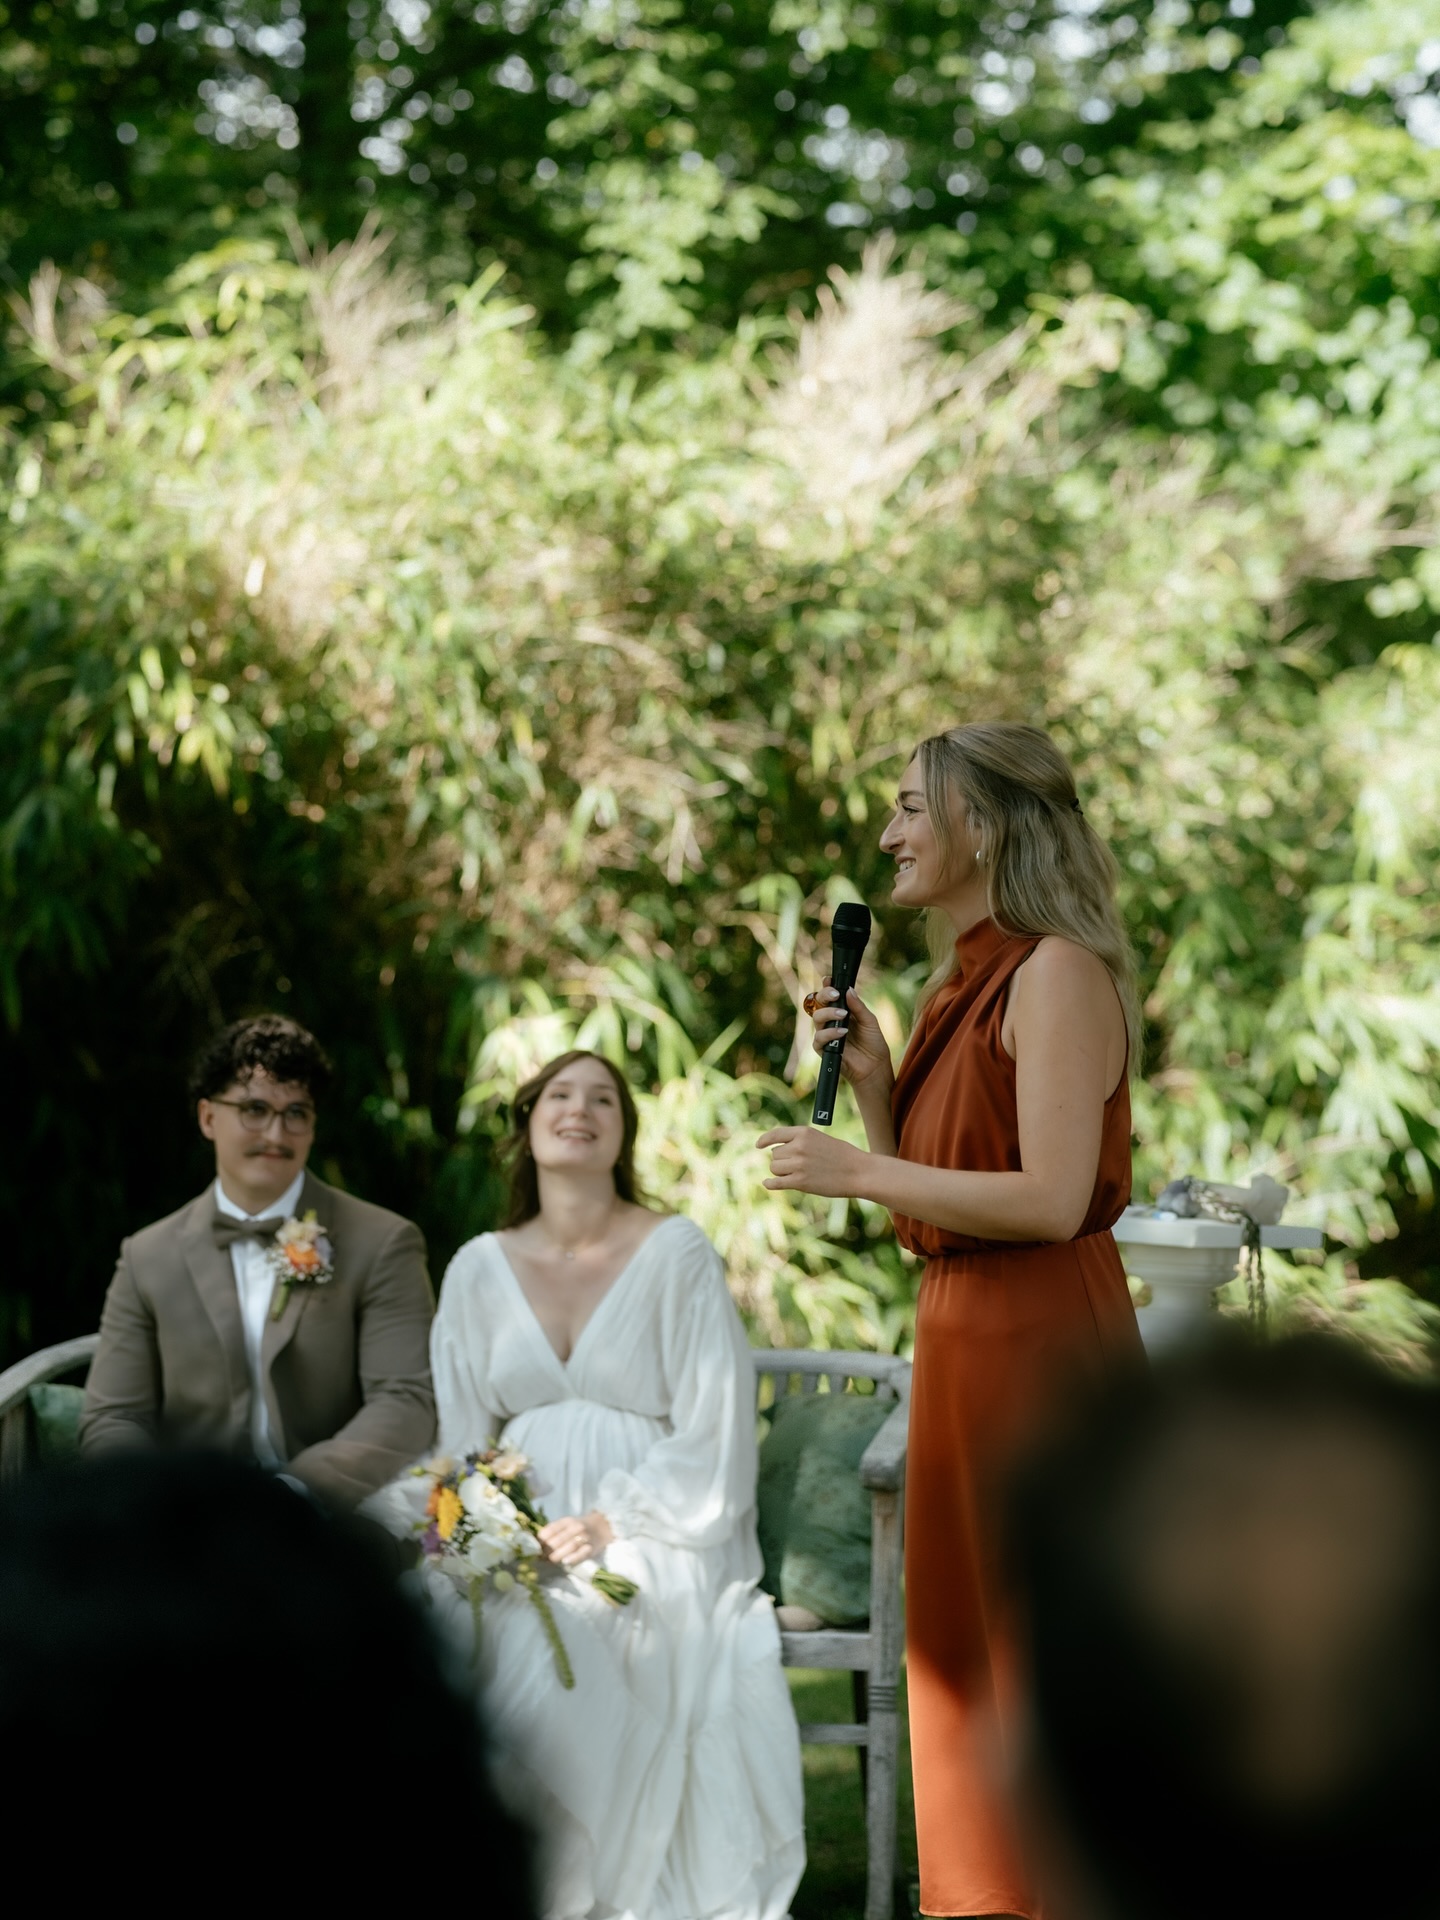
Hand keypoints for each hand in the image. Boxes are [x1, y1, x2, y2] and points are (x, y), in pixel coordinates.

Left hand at [539, 1510, 613, 1567]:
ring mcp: (585, 1537)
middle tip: (541, 1557)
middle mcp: (576, 1527)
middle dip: (547, 1549)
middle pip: (559, 1539)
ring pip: (569, 1546)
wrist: (602, 1526)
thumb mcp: (566, 1524)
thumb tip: (536, 1543)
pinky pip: (581, 1553)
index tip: (535, 1547)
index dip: (541, 1539)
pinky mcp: (591, 1548)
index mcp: (567, 1521)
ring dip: (557, 1555)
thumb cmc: (578, 1528)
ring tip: (549, 1560)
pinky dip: (573, 1558)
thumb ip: (553, 1531)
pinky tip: (565, 1562)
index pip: (551, 1529)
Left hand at [758, 1125, 865, 1197]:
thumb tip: (775, 1152)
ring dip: (781, 1172)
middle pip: (775, 1155)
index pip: (776, 1134)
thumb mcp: (820, 1140)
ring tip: (798, 1174)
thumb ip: (799, 1142)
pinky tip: (767, 1183)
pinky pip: (776, 1183)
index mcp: (804, 1132)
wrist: (858, 1171)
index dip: (765, 1140)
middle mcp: (798, 1147)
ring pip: (774, 1168)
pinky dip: (770, 1184)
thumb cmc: (842, 1156)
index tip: (758, 1145)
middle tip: (799, 1166)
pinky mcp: (800, 1182)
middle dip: (782, 1160)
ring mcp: (798, 1164)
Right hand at [806, 981, 893, 1096]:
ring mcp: (826, 1035)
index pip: (829, 996)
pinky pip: (819, 1039)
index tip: (829, 980)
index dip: (826, 987)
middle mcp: (831, 1021)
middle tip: (836, 995)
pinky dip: (829, 1033)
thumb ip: (858, 1007)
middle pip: (818, 1003)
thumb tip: (849, 990)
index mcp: (841, 1012)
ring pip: (816, 1019)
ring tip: (843, 1016)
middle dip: (824, 995)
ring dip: (828, 1014)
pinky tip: (842, 1033)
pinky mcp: (824, 1050)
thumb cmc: (874, 1044)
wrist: (876, 1067)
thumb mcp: (870, 1022)